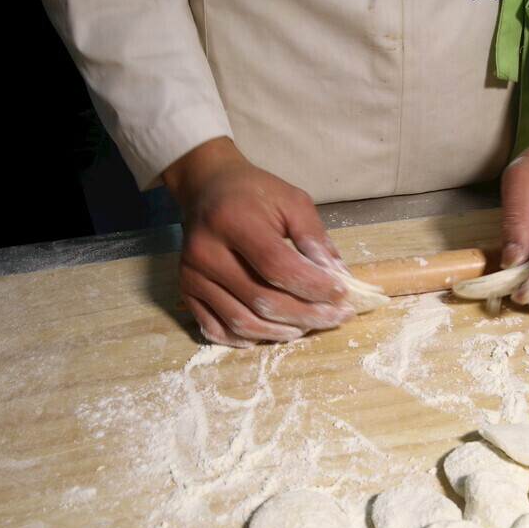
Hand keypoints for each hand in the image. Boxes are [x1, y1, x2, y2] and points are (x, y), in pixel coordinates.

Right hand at [163, 137, 354, 346]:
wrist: (208, 188)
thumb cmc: (255, 194)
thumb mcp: (293, 202)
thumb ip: (316, 239)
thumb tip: (341, 279)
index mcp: (232, 221)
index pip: (277, 266)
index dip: (313, 286)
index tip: (342, 294)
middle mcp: (205, 251)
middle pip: (262, 300)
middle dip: (307, 315)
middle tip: (336, 317)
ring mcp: (192, 275)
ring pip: (242, 322)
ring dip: (282, 332)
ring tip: (309, 327)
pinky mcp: (186, 292)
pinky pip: (217, 330)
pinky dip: (249, 339)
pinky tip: (273, 332)